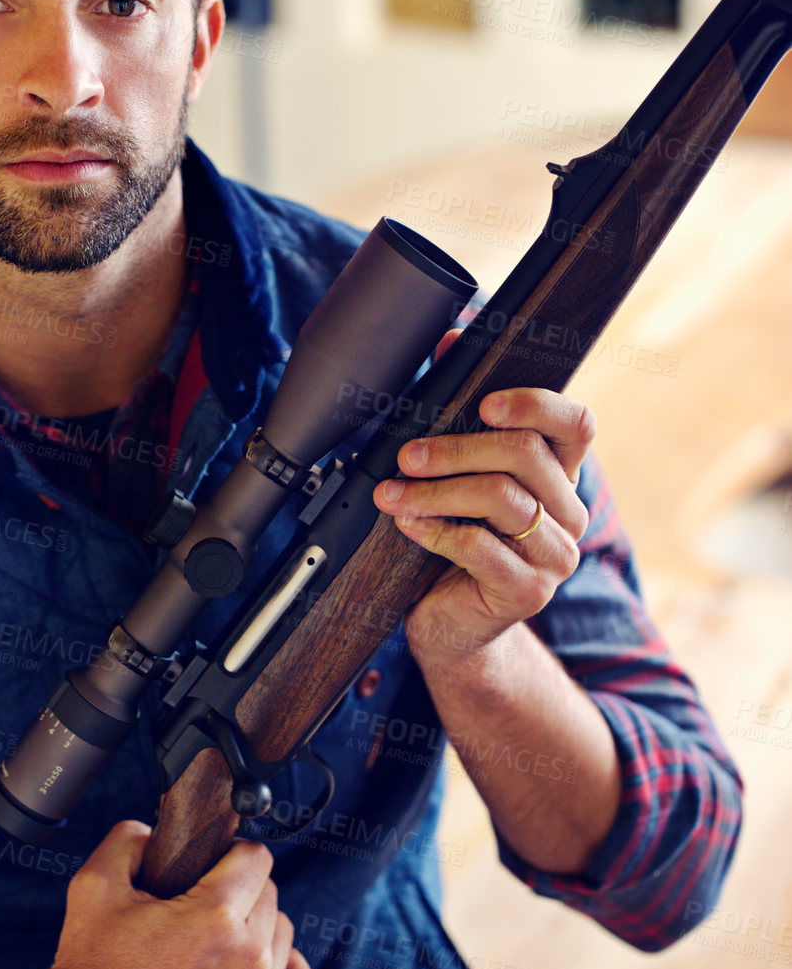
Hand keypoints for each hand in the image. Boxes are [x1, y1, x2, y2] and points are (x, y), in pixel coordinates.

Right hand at [28, 821, 320, 968]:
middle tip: (199, 905)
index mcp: (214, 917)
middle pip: (269, 894)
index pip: (255, 858)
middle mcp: (247, 960)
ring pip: (283, 935)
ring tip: (216, 939)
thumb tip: (158, 832)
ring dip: (258, 929)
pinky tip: (255, 964)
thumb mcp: (93, 884)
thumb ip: (129, 839)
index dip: (229, 853)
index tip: (210, 865)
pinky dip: (285, 967)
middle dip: (238, 891)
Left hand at [372, 371, 594, 668]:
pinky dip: (435, 530)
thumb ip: (460, 416)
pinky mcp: (528, 592)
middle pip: (526, 455)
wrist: (451, 626)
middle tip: (408, 455)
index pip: (577, 425)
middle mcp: (568, 514)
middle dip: (457, 448)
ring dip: (435, 490)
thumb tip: (449, 342)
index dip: (536, 404)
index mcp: (560, 478)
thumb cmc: (453, 547)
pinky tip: (408, 525)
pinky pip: (481, 547)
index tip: (485, 402)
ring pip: (502, 499)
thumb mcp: (457, 479)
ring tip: (392, 493)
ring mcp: (555, 556)